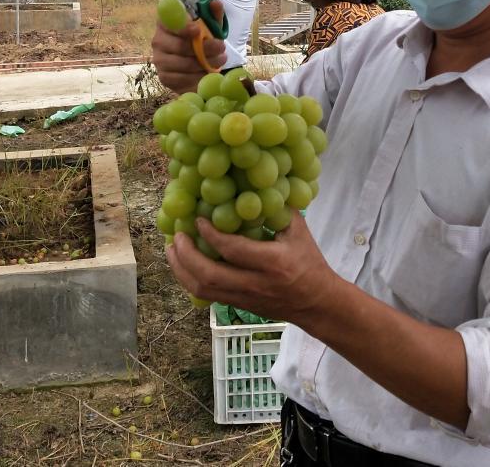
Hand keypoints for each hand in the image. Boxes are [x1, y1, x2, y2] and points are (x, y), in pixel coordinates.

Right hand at [151, 13, 225, 92]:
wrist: (196, 62)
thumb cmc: (201, 39)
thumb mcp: (210, 25)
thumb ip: (213, 14)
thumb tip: (215, 3)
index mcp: (166, 23)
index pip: (169, 23)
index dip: (183, 27)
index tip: (198, 30)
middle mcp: (158, 40)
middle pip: (179, 46)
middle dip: (204, 47)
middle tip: (221, 47)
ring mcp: (159, 60)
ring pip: (183, 64)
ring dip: (205, 63)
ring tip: (220, 60)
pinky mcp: (164, 77)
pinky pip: (182, 79)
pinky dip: (198, 77)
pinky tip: (209, 72)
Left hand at [166, 212, 338, 327]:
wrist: (317, 303)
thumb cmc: (309, 262)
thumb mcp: (298, 232)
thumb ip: (277, 209)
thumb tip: (254, 183)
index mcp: (272, 262)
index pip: (233, 249)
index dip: (211, 234)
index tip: (198, 219)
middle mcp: (254, 284)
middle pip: (208, 275)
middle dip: (186, 255)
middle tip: (177, 236)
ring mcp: (244, 298)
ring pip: (203, 290)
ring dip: (181, 269)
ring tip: (173, 249)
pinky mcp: (238, 306)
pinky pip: (207, 296)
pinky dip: (190, 279)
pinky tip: (184, 265)